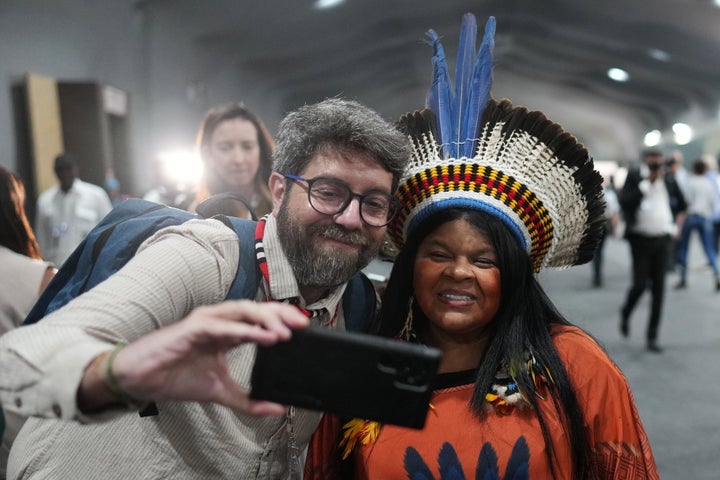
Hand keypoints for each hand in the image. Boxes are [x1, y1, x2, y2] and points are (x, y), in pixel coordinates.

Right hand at [109, 301, 307, 414]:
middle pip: (257, 309)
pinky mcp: (195, 327)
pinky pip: (225, 326)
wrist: (143, 379)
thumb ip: (249, 400)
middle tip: (303, 324)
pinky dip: (246, 330)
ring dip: (266, 319)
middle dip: (281, 314)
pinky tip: (264, 336)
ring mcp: (208, 321)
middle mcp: (220, 321)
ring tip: (286, 332)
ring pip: (243, 311)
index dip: (282, 321)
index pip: (261, 320)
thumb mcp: (221, 392)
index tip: (305, 329)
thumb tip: (277, 408)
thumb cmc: (177, 378)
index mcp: (228, 332)